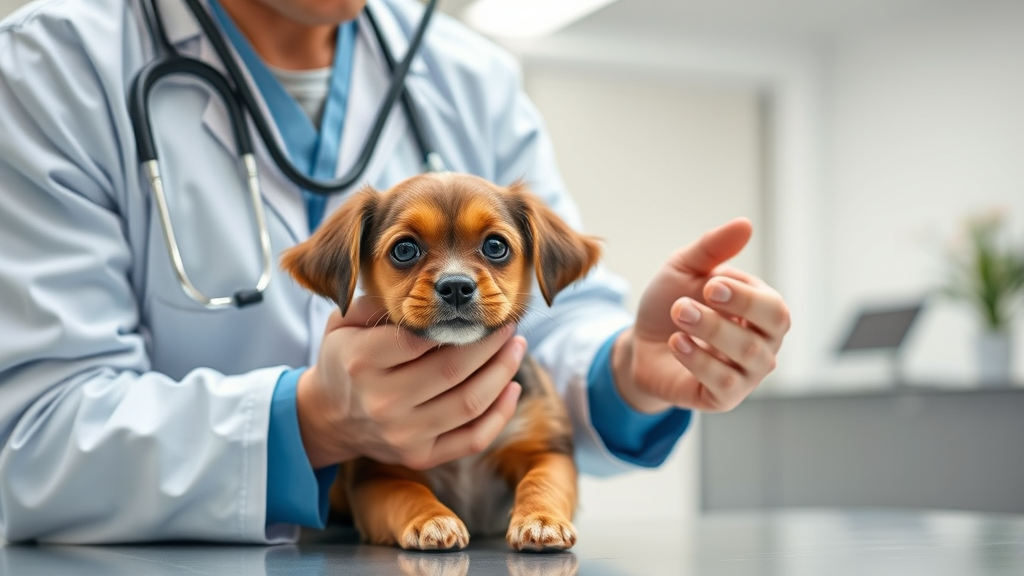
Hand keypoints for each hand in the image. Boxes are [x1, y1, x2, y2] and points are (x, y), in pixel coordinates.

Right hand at [295, 297, 524, 468]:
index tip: (481, 308)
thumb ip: (376, 302)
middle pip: (453, 369)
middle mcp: (382, 402)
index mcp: (361, 361)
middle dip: (490, 343)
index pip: (420, 337)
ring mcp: (403, 435)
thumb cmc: (345, 359)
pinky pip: (473, 438)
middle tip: (509, 324)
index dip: (458, 321)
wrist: (329, 417)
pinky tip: (512, 388)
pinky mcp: (420, 457)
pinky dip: (500, 414)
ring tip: (517, 347)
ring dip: (503, 372)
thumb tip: (423, 292)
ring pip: (470, 403)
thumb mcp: (344, 323)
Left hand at [613, 218, 789, 413]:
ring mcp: (747, 374)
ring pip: (747, 357)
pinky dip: (700, 361)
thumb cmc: (671, 302)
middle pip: (770, 331)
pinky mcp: (724, 398)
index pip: (773, 307)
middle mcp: (764, 344)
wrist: (640, 342)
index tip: (708, 284)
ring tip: (679, 315)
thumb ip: (713, 249)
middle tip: (688, 301)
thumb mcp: (685, 269)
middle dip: (731, 312)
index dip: (743, 295)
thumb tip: (745, 224)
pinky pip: (726, 384)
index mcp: (762, 311)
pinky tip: (677, 343)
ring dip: (710, 332)